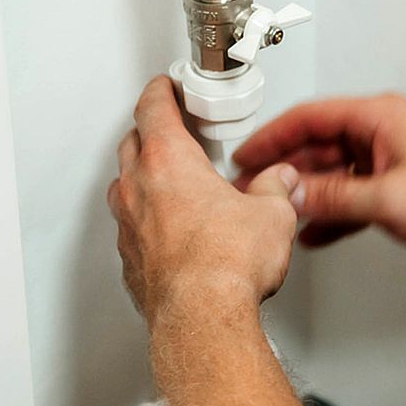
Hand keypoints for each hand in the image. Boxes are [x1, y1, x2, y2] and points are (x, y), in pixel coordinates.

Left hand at [109, 76, 300, 322]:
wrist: (202, 319)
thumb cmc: (226, 266)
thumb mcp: (272, 214)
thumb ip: (275, 189)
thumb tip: (280, 182)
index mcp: (170, 161)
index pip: (153, 108)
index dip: (160, 91)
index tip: (165, 86)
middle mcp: (139, 188)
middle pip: (133, 143)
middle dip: (150, 132)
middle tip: (171, 130)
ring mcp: (128, 226)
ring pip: (124, 186)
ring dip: (143, 178)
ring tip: (170, 184)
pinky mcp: (130, 260)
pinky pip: (129, 228)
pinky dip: (144, 221)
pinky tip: (168, 232)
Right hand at [231, 94, 405, 256]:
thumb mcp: (387, 200)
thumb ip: (333, 197)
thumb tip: (292, 195)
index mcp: (379, 116)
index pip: (309, 117)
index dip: (272, 136)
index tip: (245, 156)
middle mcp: (382, 131)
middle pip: (318, 144)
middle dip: (285, 170)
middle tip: (254, 190)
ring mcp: (390, 158)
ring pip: (334, 171)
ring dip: (307, 194)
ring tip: (275, 212)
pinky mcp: (398, 184)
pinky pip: (352, 194)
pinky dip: (332, 211)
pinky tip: (314, 232)